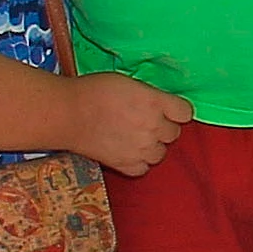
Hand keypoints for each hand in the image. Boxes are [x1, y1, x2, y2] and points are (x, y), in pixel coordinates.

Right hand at [63, 71, 190, 175]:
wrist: (67, 113)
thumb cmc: (92, 91)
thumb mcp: (128, 83)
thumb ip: (149, 96)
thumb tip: (158, 103)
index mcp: (155, 102)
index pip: (185, 112)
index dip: (177, 111)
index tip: (168, 109)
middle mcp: (153, 127)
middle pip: (174, 134)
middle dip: (162, 128)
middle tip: (143, 121)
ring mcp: (141, 148)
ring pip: (161, 153)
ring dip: (152, 146)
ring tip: (134, 137)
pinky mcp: (126, 164)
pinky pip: (143, 168)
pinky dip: (137, 162)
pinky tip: (127, 151)